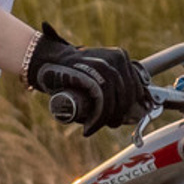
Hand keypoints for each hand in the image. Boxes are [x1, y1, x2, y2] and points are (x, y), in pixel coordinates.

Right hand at [23, 22, 152, 133]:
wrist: (46, 61)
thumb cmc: (73, 72)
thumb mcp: (97, 73)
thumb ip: (113, 87)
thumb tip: (133, 116)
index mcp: (120, 56)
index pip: (137, 86)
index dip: (132, 106)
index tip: (125, 118)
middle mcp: (116, 58)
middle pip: (128, 94)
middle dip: (120, 114)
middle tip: (111, 124)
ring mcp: (104, 64)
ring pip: (116, 99)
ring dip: (108, 118)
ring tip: (95, 126)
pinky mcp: (91, 74)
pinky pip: (103, 100)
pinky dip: (98, 118)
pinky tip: (90, 127)